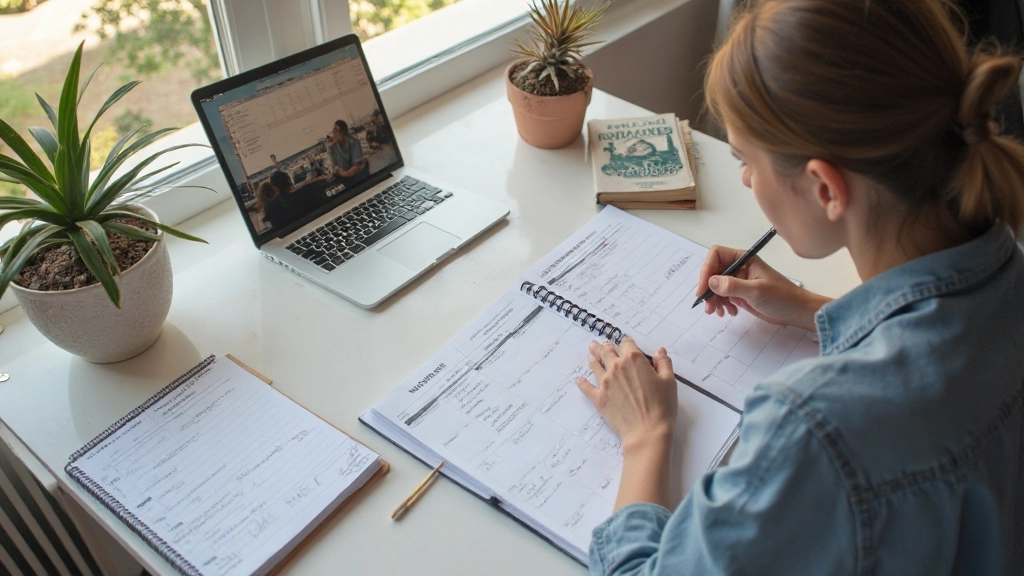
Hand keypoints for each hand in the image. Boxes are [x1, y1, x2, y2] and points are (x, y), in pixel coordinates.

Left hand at [575, 337, 676, 449]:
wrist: (646, 431)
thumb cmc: (661, 406)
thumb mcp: (669, 381)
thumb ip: (664, 363)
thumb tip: (659, 351)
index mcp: (634, 360)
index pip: (627, 344)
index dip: (626, 342)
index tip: (625, 342)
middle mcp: (616, 367)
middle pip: (607, 352)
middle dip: (605, 346)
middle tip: (599, 343)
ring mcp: (605, 382)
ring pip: (595, 365)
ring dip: (593, 357)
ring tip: (590, 352)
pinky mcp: (598, 398)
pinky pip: (586, 387)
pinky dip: (581, 382)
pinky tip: (577, 378)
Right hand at [697, 245, 830, 331]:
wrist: (797, 312)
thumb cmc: (782, 297)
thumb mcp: (756, 291)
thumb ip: (733, 286)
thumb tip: (711, 282)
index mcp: (744, 259)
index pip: (716, 255)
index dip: (706, 269)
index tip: (703, 289)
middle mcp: (739, 267)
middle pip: (713, 271)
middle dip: (708, 289)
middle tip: (708, 306)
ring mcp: (739, 281)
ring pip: (716, 286)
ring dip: (714, 299)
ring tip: (718, 313)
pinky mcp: (741, 294)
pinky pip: (723, 296)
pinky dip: (722, 305)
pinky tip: (729, 313)